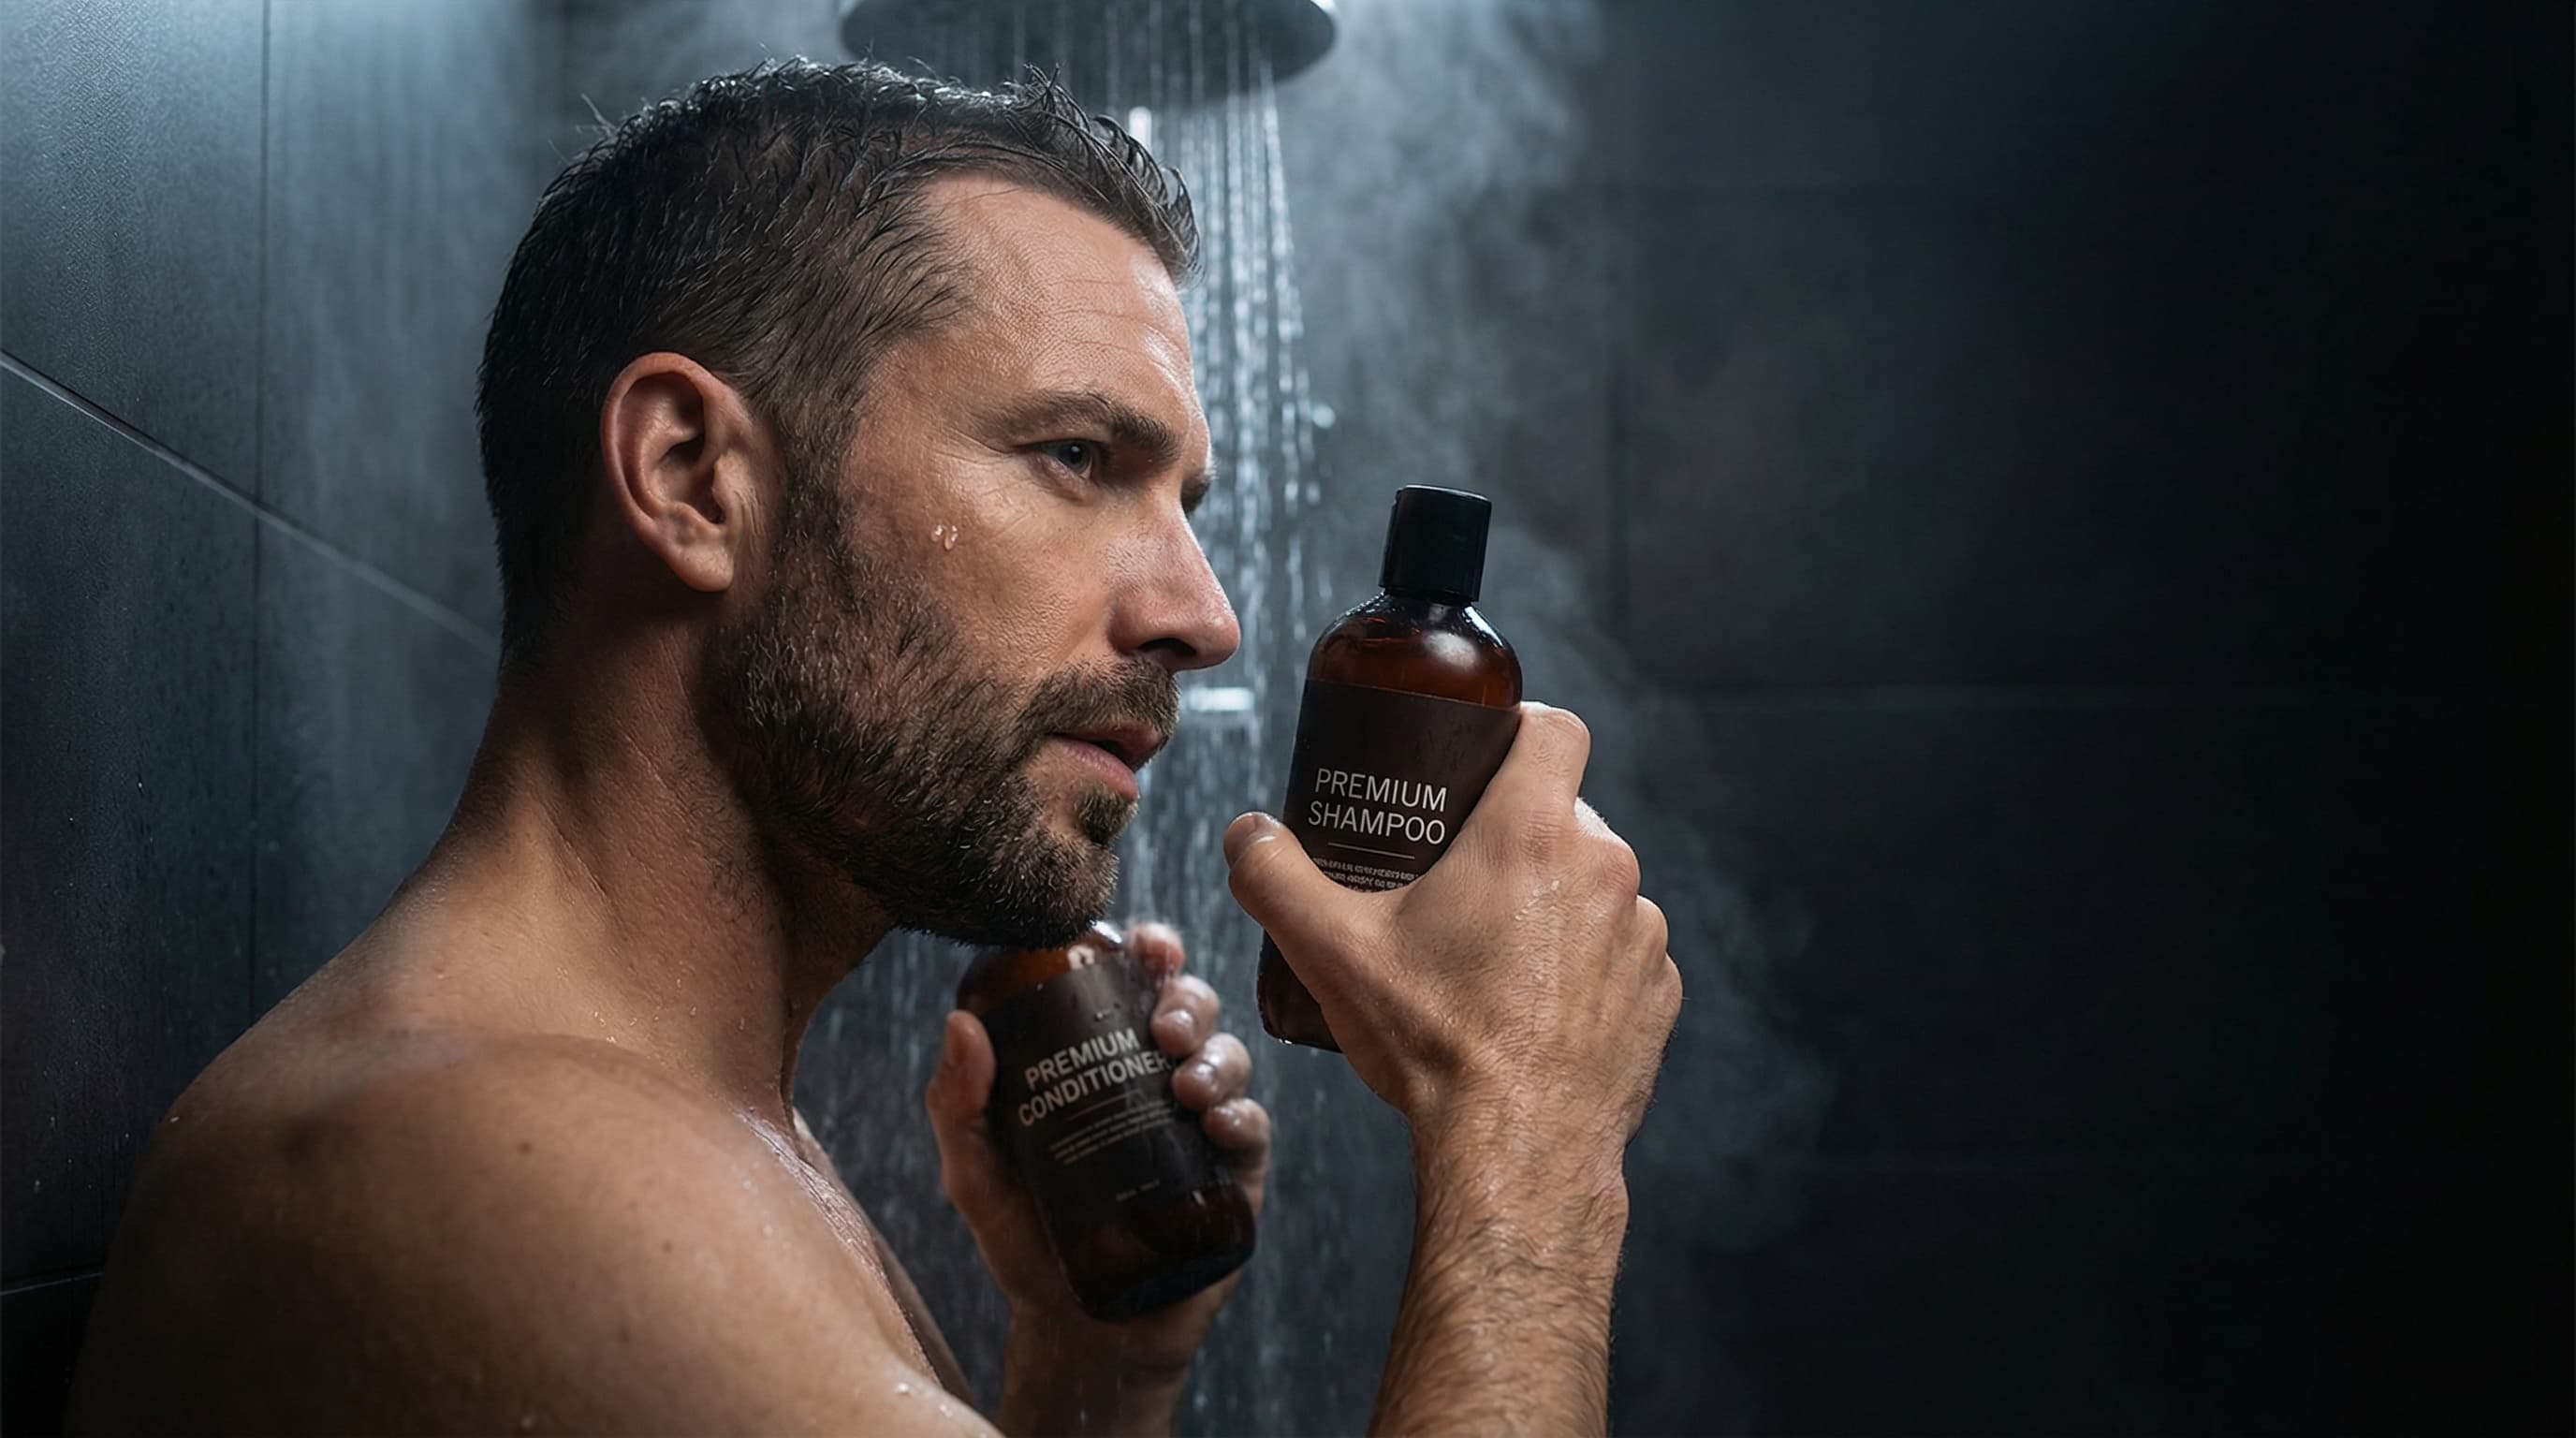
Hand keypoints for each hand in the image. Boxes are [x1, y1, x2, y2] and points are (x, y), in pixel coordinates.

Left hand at [923, 922, 1269, 1431]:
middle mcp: (1157, 1080)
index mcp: (1102, 1060)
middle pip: (1191, 1009)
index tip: (1144, 943)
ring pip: (1229, 1059)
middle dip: (1188, 999)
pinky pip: (1255, 1129)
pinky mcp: (1235, 1179)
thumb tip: (959, 1022)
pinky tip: (1218, 1126)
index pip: (1132, 986)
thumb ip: (958, 1105)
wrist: (1078, 1329)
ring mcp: (1200, 1127)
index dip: (1149, 951)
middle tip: (1164, 1026)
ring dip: (1216, 1056)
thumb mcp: (975, 1173)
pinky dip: (1242, 1116)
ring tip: (1186, 1085)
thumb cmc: (1024, 1240)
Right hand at [1225, 703, 1679, 1169]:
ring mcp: (1642, 935)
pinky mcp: (1658, 996)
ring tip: (1492, 955)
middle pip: (1565, 814)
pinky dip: (1586, 968)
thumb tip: (1247, 836)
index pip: (1553, 728)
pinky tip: (1534, 1006)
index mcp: (1532, 833)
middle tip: (1454, 880)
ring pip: (1595, 887)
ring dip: (1554, 905)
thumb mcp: (1331, 952)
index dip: (1518, 729)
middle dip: (1514, 837)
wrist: (1517, 1155)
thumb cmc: (1434, 1045)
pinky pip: (1622, 955)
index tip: (1480, 759)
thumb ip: (1274, 878)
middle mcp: (1606, 869)